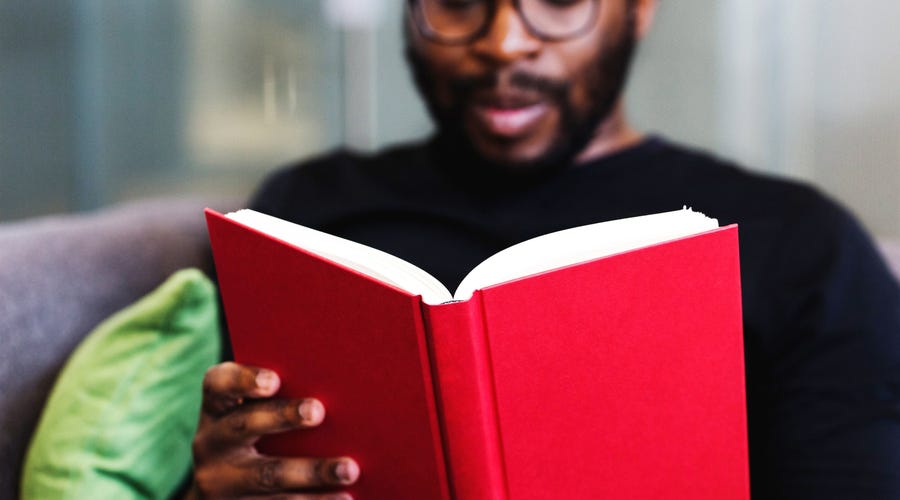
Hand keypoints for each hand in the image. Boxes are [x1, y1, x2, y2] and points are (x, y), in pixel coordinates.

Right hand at [190, 362, 359, 498]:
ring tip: (349, 469)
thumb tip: (338, 381)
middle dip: (283, 416)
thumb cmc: (256, 434)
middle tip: (317, 411)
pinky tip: (345, 497)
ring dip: (312, 471)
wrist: (224, 493)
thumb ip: (281, 396)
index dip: (243, 380)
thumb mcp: (251, 413)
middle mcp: (213, 443)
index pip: (219, 385)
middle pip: (246, 425)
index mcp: (217, 409)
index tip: (273, 380)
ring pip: (269, 475)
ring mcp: (223, 482)